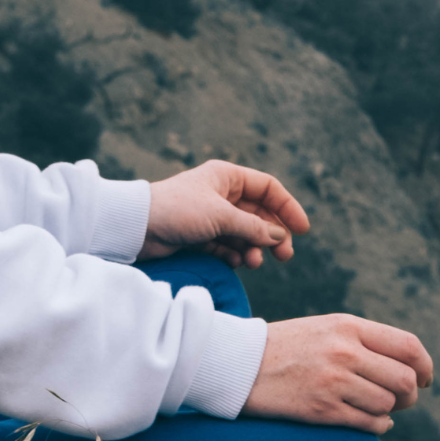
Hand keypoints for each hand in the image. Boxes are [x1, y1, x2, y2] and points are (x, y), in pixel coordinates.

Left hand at [139, 160, 308, 268]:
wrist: (136, 227)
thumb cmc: (177, 210)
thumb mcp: (220, 216)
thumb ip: (253, 227)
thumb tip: (280, 237)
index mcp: (227, 177)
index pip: (268, 188)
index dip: (287, 207)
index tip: (303, 230)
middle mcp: (221, 194)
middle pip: (259, 214)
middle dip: (272, 235)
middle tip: (284, 256)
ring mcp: (211, 215)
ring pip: (244, 233)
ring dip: (253, 248)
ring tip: (252, 262)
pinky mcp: (200, 236)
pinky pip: (228, 246)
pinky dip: (235, 254)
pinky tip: (237, 263)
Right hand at [243, 313, 433, 433]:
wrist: (238, 364)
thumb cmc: (285, 347)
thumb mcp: (324, 328)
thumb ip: (363, 341)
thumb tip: (408, 367)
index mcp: (346, 326)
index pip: (407, 346)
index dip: (425, 366)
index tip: (425, 378)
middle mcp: (343, 351)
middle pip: (405, 379)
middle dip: (410, 393)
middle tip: (401, 397)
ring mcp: (333, 381)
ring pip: (388, 404)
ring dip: (388, 410)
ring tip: (373, 406)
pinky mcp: (323, 410)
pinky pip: (371, 424)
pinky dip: (377, 425)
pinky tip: (367, 420)